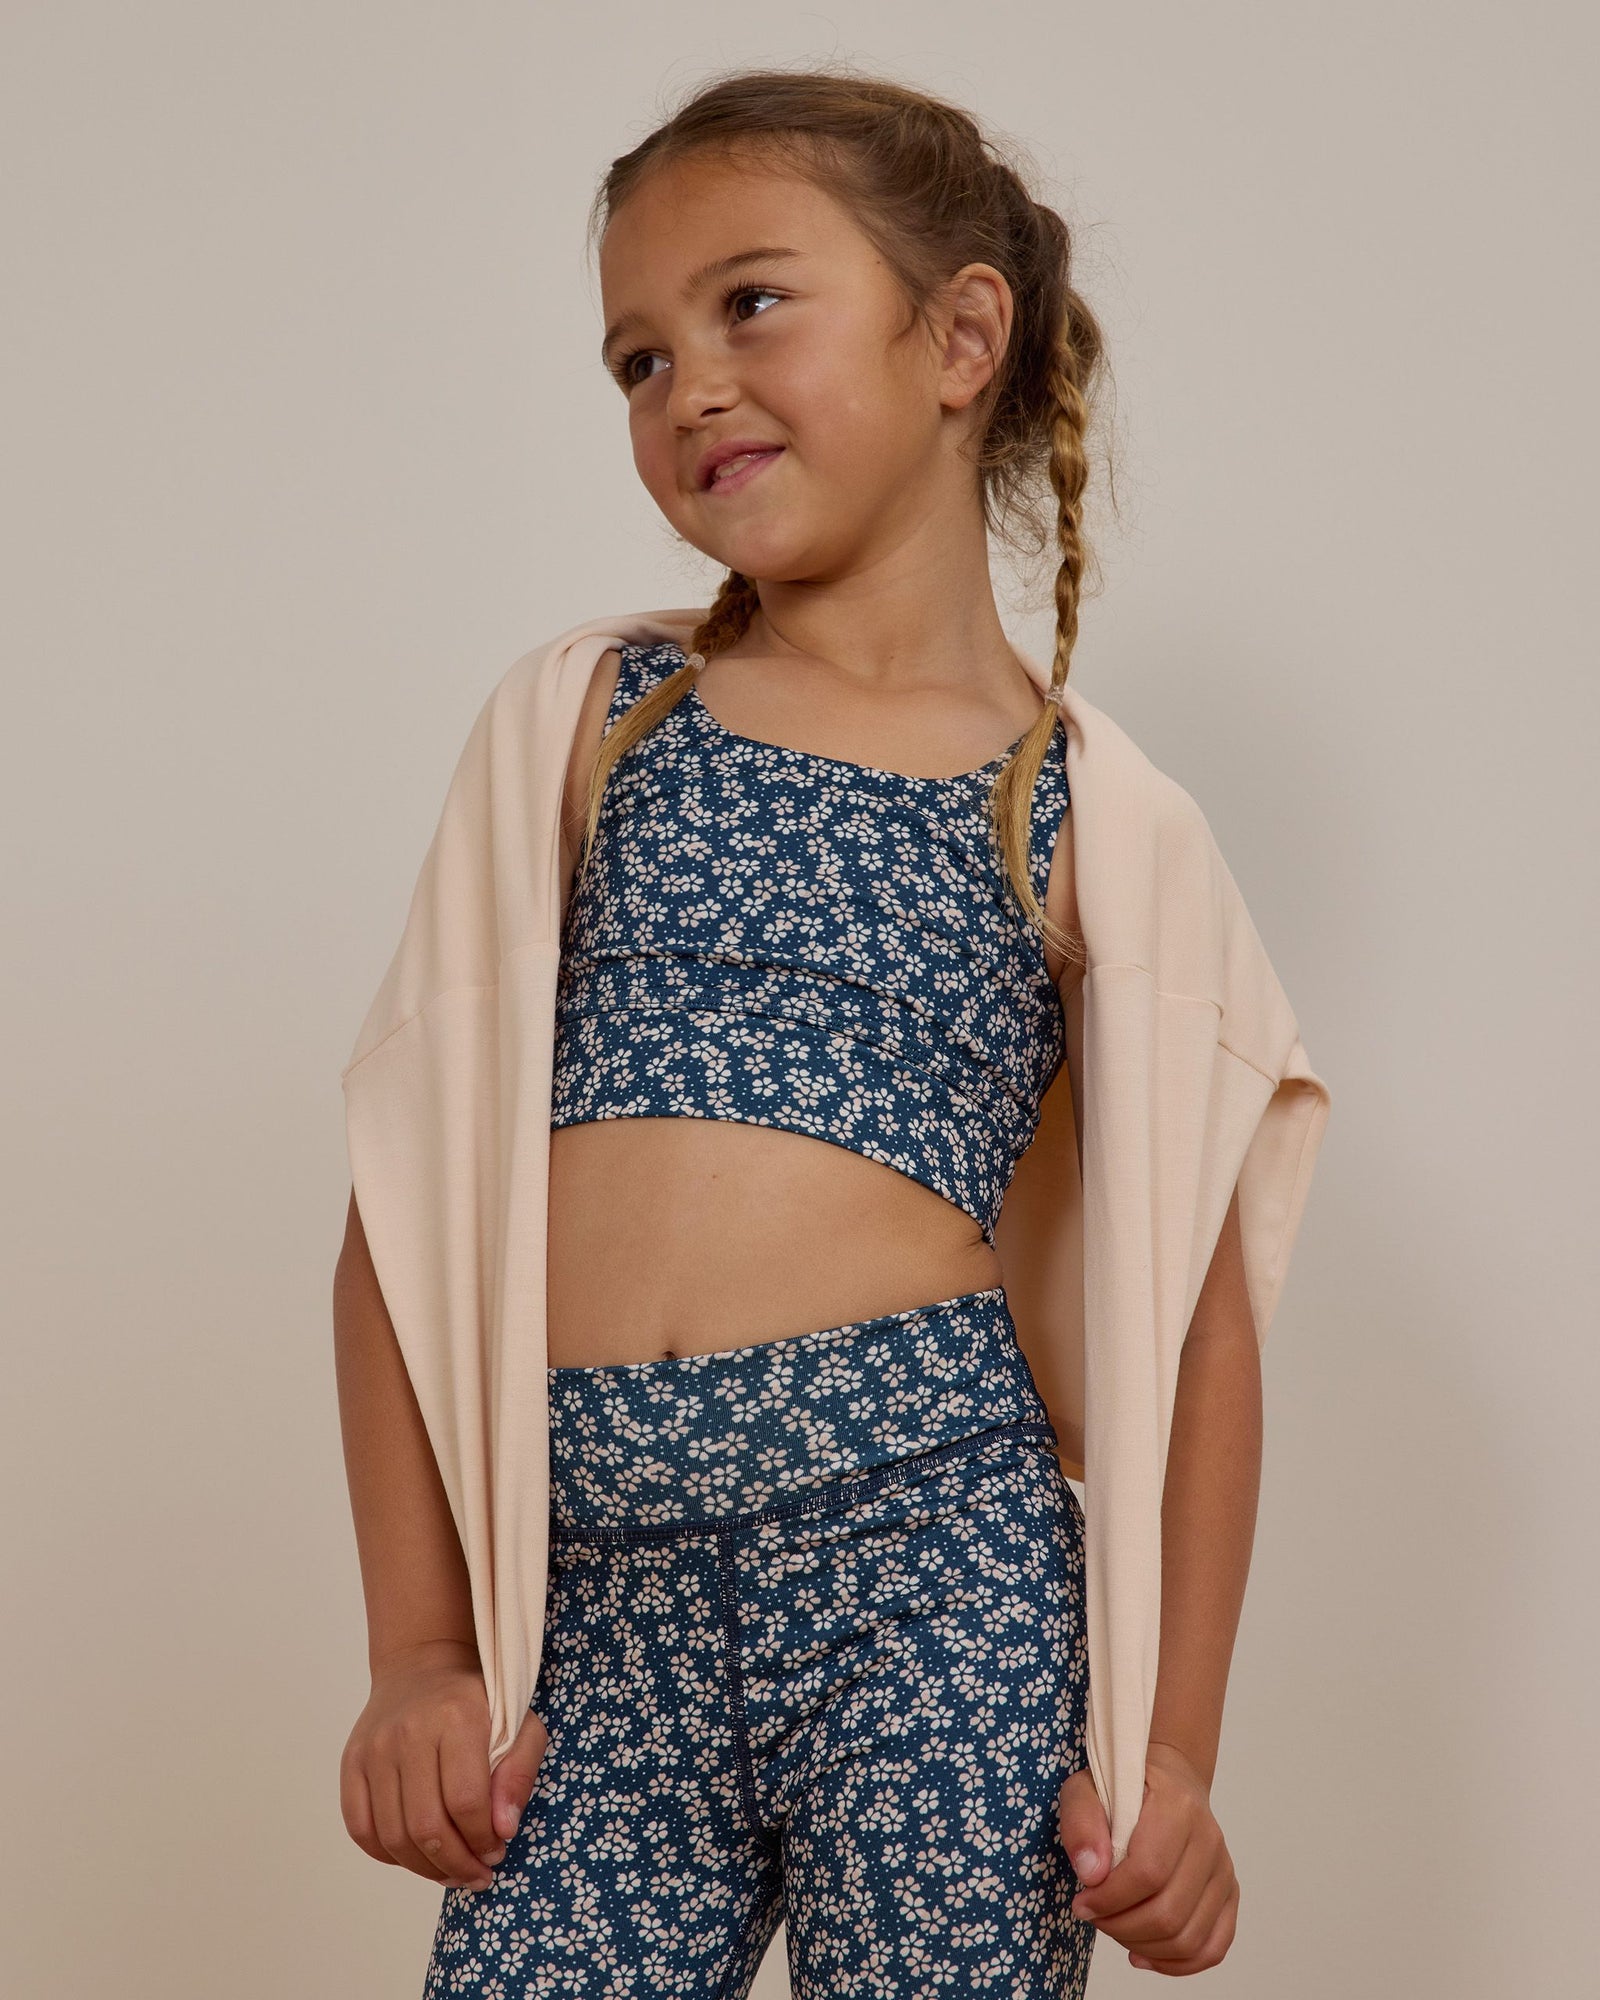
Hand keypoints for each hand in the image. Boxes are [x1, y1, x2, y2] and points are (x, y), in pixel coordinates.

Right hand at [339, 1639, 547, 1891]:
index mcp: (457, 1717)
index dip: (483, 1840)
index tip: (497, 1852)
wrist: (422, 1667)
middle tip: (475, 1875)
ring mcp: (374, 1749)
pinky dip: (389, 1855)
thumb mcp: (520, 1724)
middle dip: (456, 1864)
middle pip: (427, 1827)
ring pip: (393, 1836)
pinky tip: (416, 1856)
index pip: (466, 1801)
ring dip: (425, 1868)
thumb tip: (503, 1831)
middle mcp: (409, 1732)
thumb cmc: (478, 1702)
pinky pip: (361, 1829)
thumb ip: (519, 1774)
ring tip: (449, 1872)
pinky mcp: (351, 1762)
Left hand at [1056, 1739, 1239, 1973]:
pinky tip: (1142, 1954)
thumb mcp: (1085, 1788)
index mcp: (1177, 1806)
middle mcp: (1210, 1840)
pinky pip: (1211, 1949)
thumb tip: (1091, 1874)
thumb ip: (1081, 1823)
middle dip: (1120, 1926)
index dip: (1109, 1898)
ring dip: (1142, 1946)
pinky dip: (1175, 1964)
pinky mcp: (1229, 1895)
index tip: (1082, 1901)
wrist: (1169, 1782)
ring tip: (1114, 1928)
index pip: (1148, 1871)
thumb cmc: (1124, 1787)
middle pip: (1169, 1913)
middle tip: (1093, 1916)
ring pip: (1189, 1939)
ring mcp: (1224, 1871)